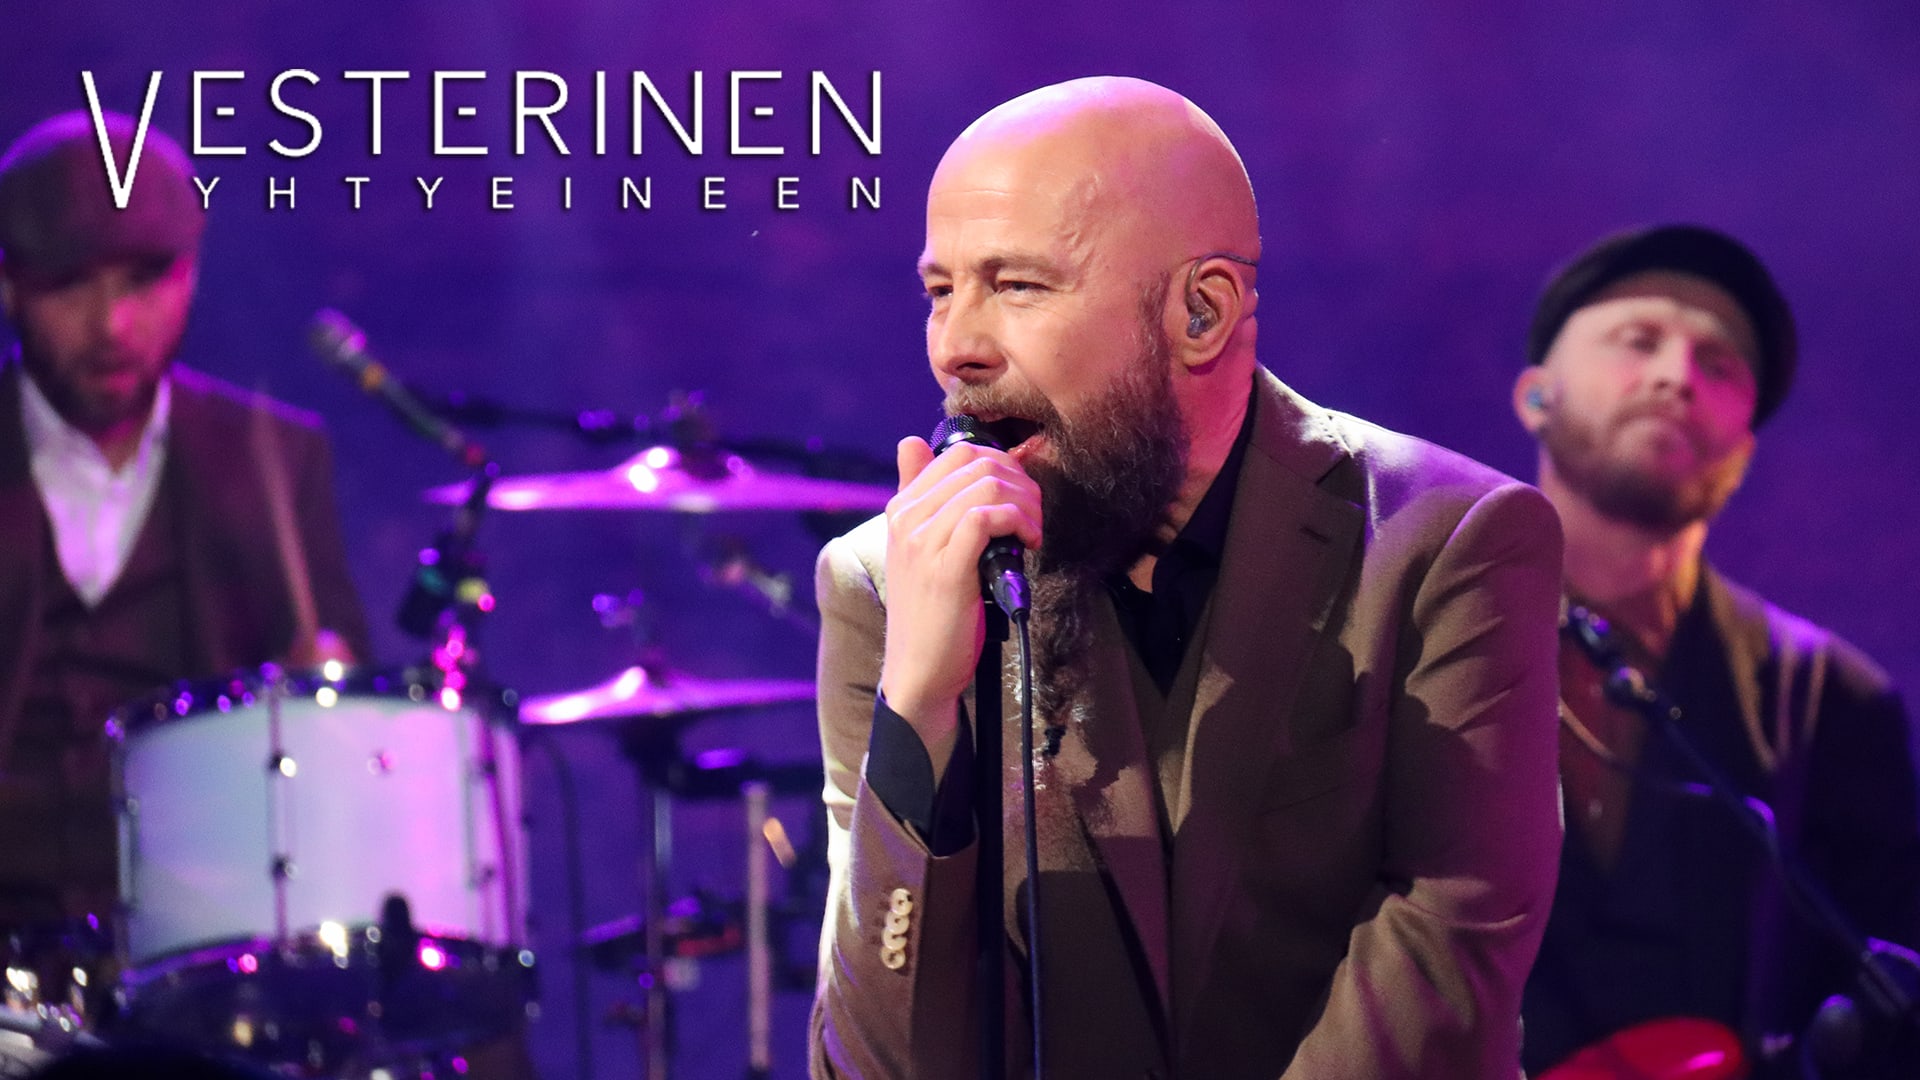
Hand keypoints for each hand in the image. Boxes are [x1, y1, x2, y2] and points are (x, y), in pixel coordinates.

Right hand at [878, 434, 1041, 764]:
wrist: (919, 669)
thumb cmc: (931, 610)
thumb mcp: (920, 547)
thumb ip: (918, 495)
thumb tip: (912, 442)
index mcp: (901, 508)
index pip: (958, 453)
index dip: (1002, 464)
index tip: (1020, 495)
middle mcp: (906, 518)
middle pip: (978, 465)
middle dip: (1021, 483)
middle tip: (1034, 515)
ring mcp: (922, 543)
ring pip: (987, 488)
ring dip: (1026, 503)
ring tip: (1033, 531)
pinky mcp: (945, 569)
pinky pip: (987, 518)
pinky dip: (1018, 522)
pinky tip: (1028, 542)